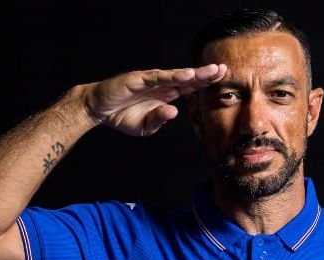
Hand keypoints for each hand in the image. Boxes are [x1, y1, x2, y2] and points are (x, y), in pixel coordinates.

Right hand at [83, 64, 226, 135]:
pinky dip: (172, 76)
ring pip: (176, 76)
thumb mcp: (145, 126)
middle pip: (188, 79)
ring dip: (194, 73)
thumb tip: (174, 112)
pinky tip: (186, 75)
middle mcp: (161, 85)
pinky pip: (158, 77)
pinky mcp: (139, 79)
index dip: (205, 83)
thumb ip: (159, 119)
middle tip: (224, 69)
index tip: (222, 79)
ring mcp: (151, 80)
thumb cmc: (123, 116)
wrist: (99, 109)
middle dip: (206, 74)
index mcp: (166, 95)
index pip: (190, 87)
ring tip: (211, 71)